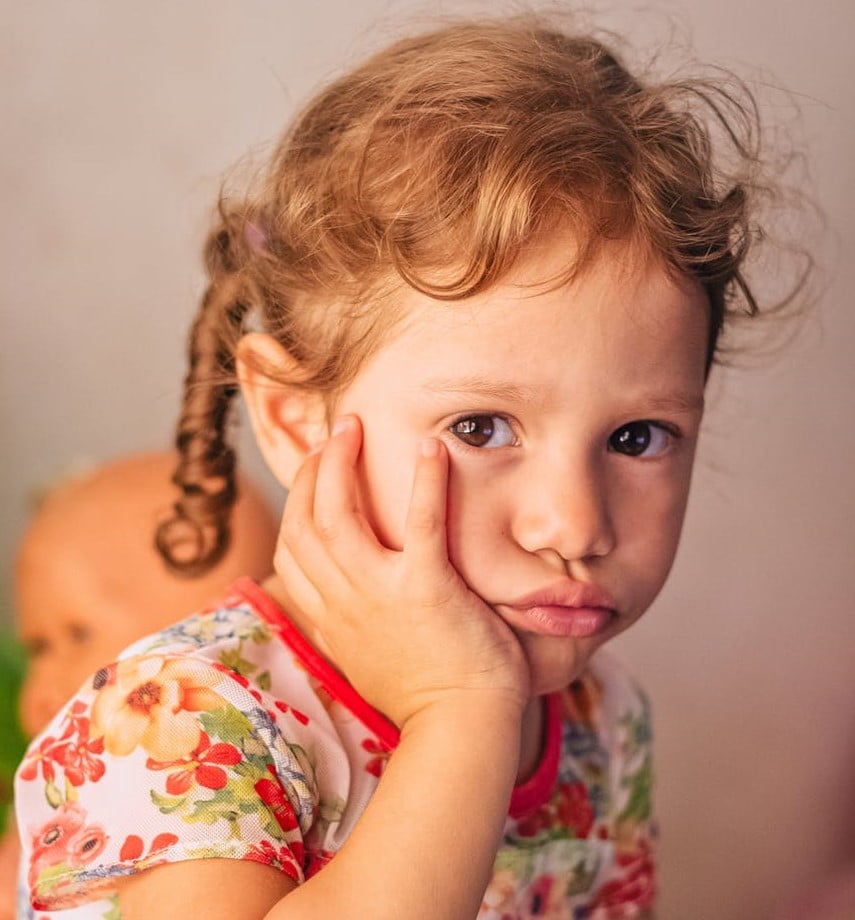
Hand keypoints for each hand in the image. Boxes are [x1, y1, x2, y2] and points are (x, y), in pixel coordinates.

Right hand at [273, 415, 529, 728]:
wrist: (461, 729)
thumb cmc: (423, 696)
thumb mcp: (363, 660)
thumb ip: (346, 623)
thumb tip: (339, 597)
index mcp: (328, 618)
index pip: (289, 551)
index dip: (294, 504)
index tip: (312, 476)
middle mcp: (342, 602)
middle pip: (304, 522)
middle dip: (311, 471)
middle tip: (331, 436)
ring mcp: (379, 594)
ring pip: (338, 515)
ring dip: (341, 463)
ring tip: (352, 427)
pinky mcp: (426, 587)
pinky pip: (419, 522)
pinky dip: (425, 481)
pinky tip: (431, 446)